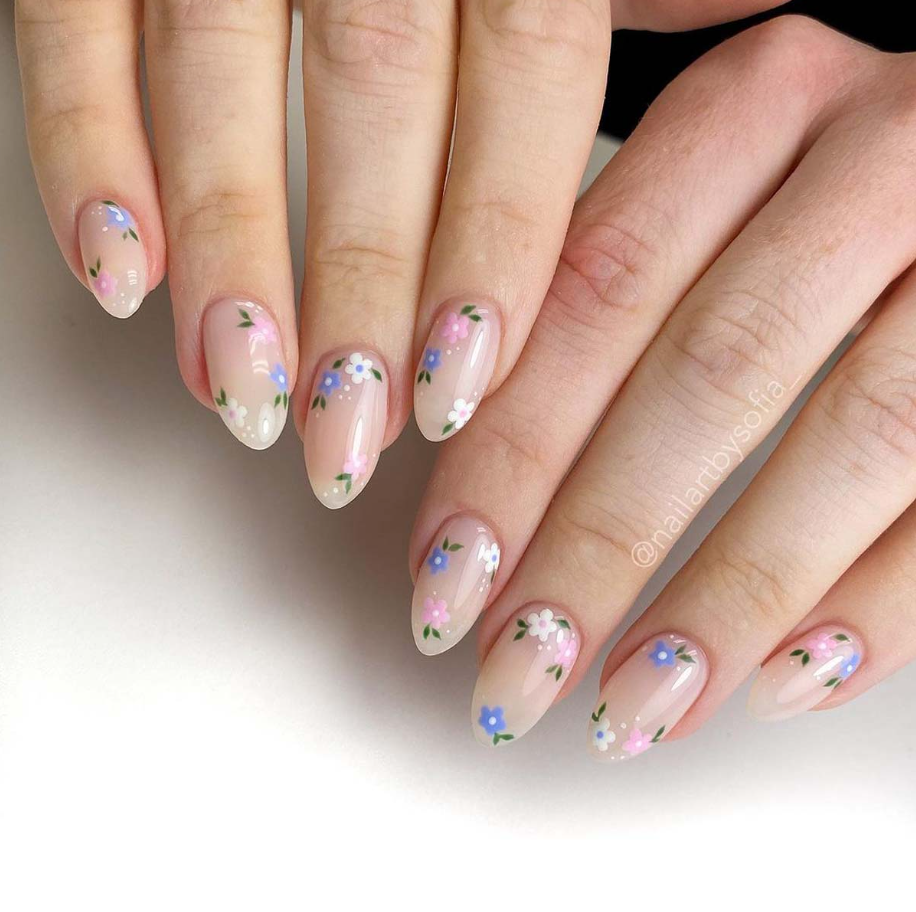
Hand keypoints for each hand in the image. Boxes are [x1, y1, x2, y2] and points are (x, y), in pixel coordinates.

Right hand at [15, 0, 781, 503]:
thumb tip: (772, 46)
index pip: (529, 76)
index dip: (495, 241)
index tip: (463, 383)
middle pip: (376, 95)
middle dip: (360, 283)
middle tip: (352, 431)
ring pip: (220, 67)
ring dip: (231, 250)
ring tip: (246, 392)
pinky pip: (79, 22)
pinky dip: (84, 147)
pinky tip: (120, 270)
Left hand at [408, 15, 915, 755]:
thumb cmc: (825, 181)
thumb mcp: (718, 171)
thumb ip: (609, 262)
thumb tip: (453, 399)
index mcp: (758, 107)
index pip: (592, 298)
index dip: (508, 450)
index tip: (445, 569)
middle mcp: (873, 163)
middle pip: (705, 380)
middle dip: (594, 547)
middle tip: (512, 667)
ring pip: (849, 440)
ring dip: (725, 600)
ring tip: (630, 710)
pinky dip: (880, 602)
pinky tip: (778, 681)